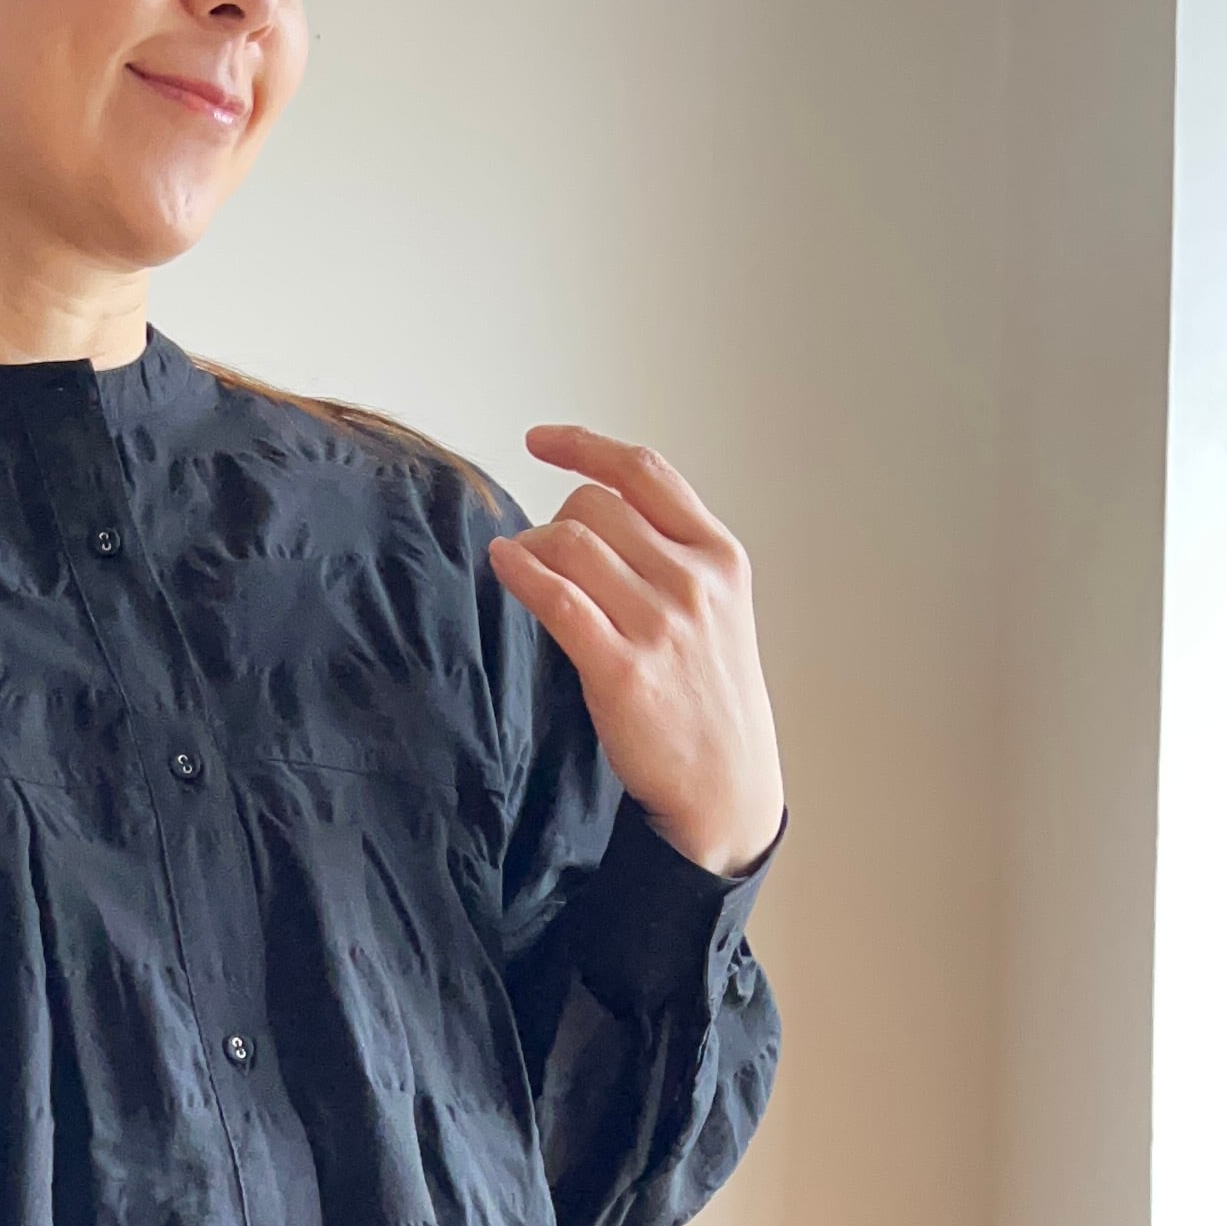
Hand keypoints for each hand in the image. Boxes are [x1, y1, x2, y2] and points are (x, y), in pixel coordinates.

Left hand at [489, 426, 784, 876]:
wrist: (725, 784)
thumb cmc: (708, 698)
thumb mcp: (716, 611)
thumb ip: (670, 558)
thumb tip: (591, 517)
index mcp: (719, 555)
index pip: (646, 473)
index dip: (585, 446)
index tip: (540, 441)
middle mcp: (693, 581)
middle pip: (597, 505)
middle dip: (554, 517)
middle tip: (540, 552)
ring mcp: (661, 624)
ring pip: (572, 541)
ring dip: (532, 547)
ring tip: (523, 570)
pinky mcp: (623, 670)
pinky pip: (558, 597)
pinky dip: (521, 571)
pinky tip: (501, 564)